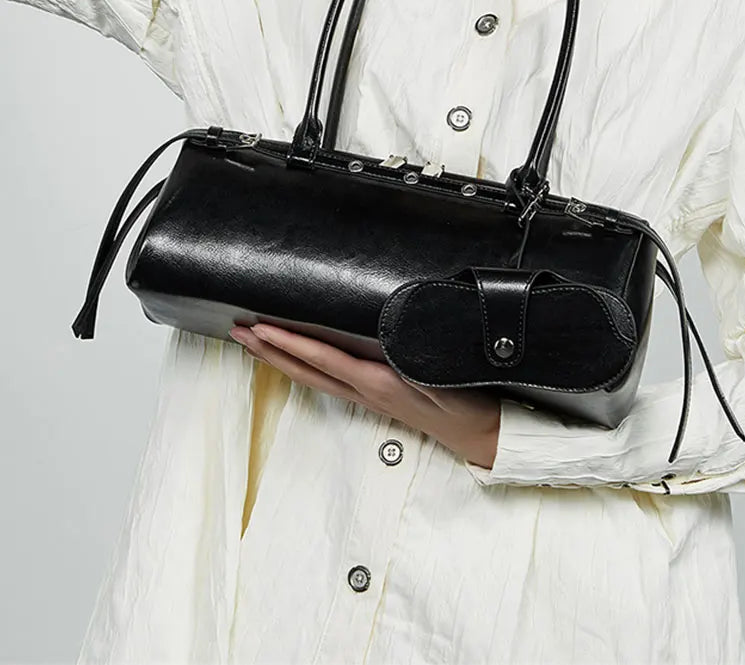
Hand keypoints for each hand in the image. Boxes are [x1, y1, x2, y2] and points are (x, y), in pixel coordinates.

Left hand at [230, 322, 499, 469]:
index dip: (291, 343)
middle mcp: (365, 391)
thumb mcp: (445, 382)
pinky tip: (297, 360)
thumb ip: (418, 364)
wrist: (483, 438)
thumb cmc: (468, 408)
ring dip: (280, 359)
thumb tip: (391, 345)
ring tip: (253, 342)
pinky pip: (329, 379)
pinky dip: (305, 365)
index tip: (262, 328)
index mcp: (378, 382)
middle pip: (306, 369)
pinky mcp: (375, 398)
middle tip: (238, 331)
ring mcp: (368, 397)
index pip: (324, 358)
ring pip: (313, 376)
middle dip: (269, 350)